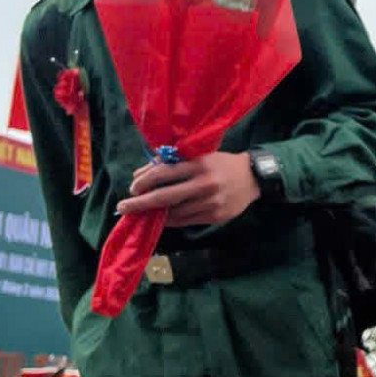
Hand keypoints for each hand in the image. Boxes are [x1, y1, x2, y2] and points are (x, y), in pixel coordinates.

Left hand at [118, 152, 260, 226]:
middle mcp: (204, 184)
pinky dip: (170, 220)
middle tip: (122, 208)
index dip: (144, 181)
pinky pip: (186, 221)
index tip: (132, 187)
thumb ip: (171, 163)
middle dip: (139, 203)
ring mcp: (210, 202)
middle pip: (164, 196)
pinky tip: (161, 219)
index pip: (164, 173)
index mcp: (199, 164)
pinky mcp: (215, 216)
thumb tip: (139, 176)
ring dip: (154, 214)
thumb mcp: (199, 155)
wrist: (253, 177)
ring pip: (174, 212)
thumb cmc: (221, 163)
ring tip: (141, 214)